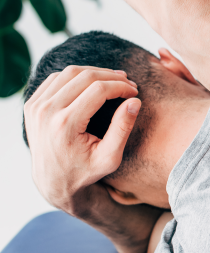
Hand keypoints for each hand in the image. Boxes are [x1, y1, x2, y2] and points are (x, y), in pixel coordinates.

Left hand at [24, 65, 139, 214]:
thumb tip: (135, 101)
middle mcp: (46, 112)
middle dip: (112, 77)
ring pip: (70, 72)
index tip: (135, 92)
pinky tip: (92, 84)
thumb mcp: (110, 158)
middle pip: (85, 76)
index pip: (98, 90)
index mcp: (66, 125)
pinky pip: (56, 78)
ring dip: (95, 72)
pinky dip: (77, 76)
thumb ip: (123, 128)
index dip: (121, 87)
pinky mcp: (32, 104)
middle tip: (129, 84)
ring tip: (114, 80)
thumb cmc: (85, 171)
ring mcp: (36, 106)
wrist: (52, 180)